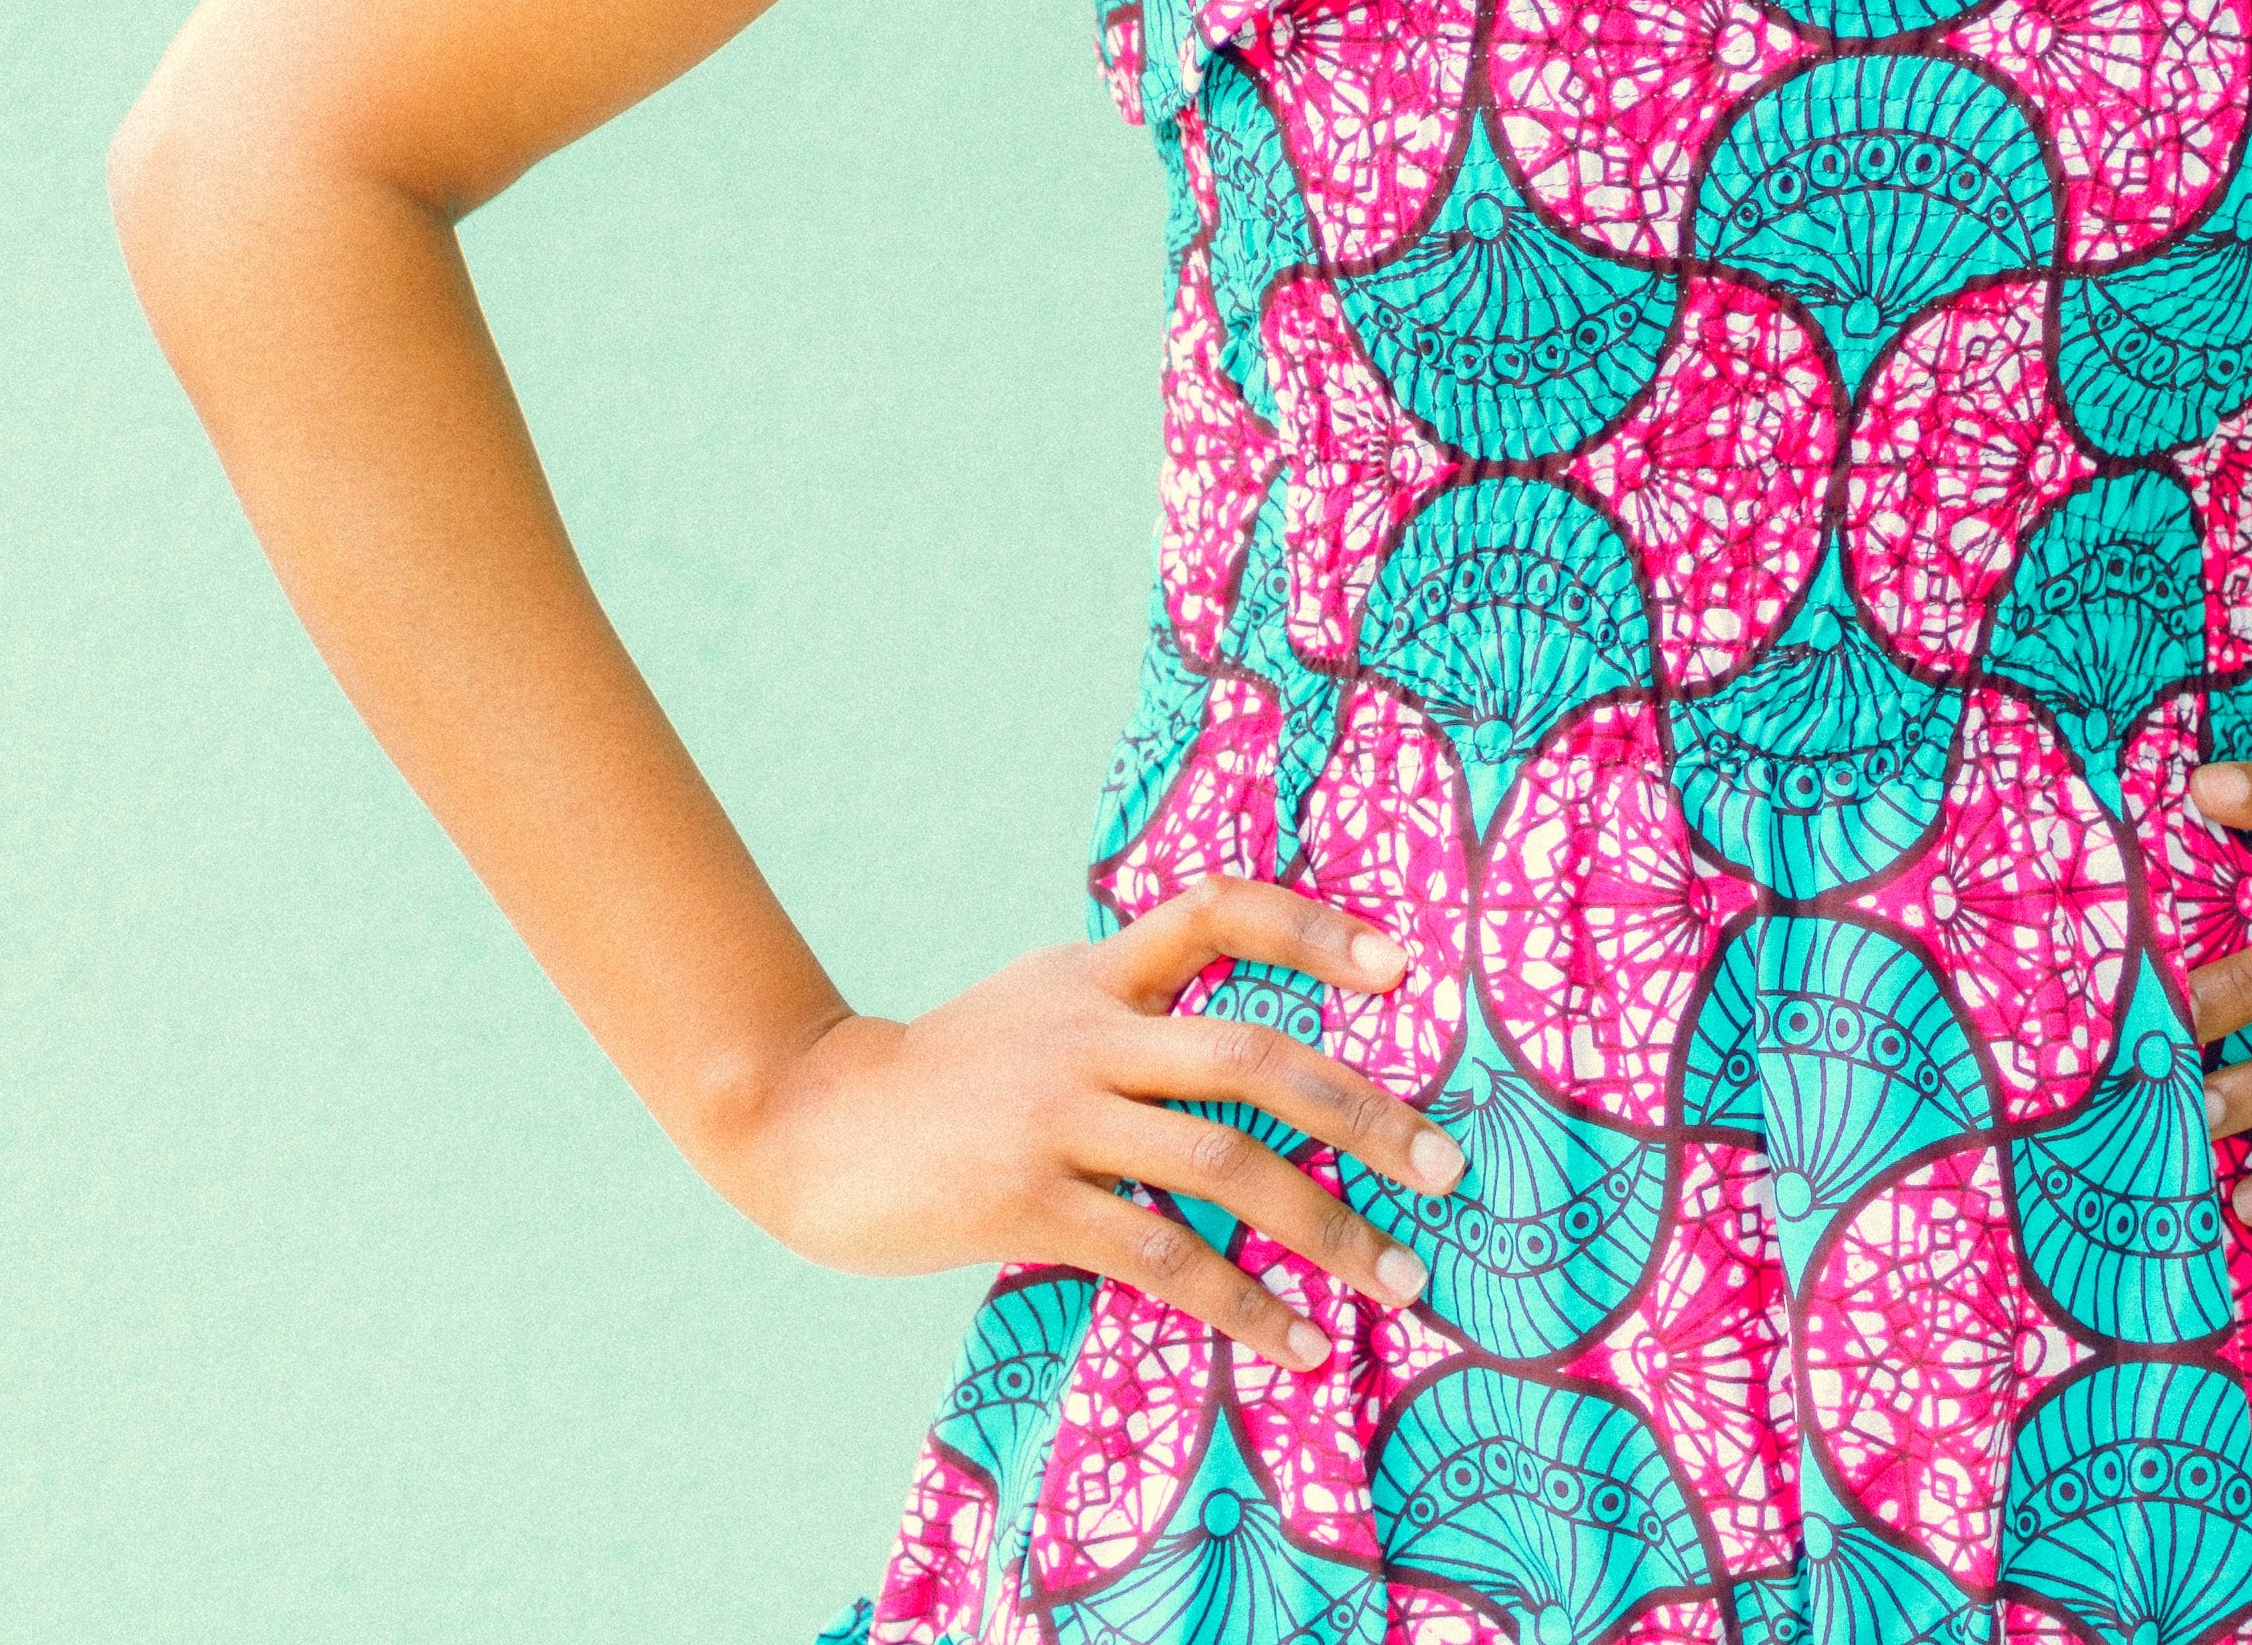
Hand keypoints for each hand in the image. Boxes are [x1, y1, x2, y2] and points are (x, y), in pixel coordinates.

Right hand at [704, 879, 1465, 1367]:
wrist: (806, 1121)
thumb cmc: (941, 1078)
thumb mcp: (1036, 1007)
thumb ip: (1126, 1009)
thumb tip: (1238, 1053)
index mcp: (1096, 975)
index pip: (1218, 911)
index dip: (1314, 931)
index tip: (1402, 970)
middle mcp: (1088, 1032)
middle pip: (1252, 1053)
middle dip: (1364, 1111)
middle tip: (1445, 1167)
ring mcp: (1058, 1115)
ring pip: (1223, 1161)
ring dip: (1324, 1225)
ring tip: (1396, 1277)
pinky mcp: (1028, 1200)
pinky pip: (1162, 1255)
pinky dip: (1243, 1301)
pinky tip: (1295, 1340)